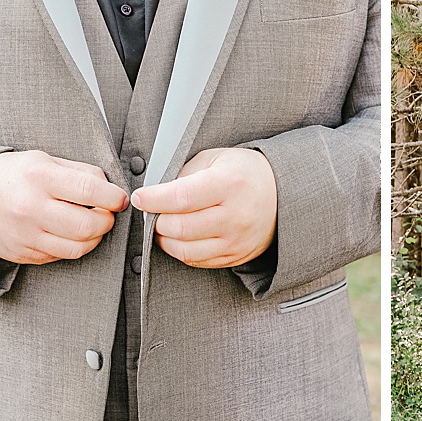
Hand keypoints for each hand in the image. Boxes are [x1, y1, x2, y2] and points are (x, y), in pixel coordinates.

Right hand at [0, 150, 128, 264]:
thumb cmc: (15, 176)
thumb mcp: (44, 160)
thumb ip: (80, 172)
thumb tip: (112, 189)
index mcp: (38, 176)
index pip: (89, 190)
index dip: (113, 197)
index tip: (119, 199)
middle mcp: (30, 207)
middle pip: (87, 225)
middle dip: (107, 221)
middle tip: (106, 214)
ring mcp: (24, 234)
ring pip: (78, 247)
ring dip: (94, 238)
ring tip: (91, 225)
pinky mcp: (22, 253)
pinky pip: (60, 256)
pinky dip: (72, 246)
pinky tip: (67, 233)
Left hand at [130, 147, 276, 268]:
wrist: (282, 195)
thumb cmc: (243, 173)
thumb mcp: (215, 159)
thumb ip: (183, 174)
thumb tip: (152, 192)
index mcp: (230, 184)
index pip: (181, 198)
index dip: (153, 199)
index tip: (139, 197)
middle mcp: (236, 215)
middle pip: (179, 227)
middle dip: (157, 220)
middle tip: (153, 211)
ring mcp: (237, 240)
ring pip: (185, 250)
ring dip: (165, 239)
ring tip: (164, 225)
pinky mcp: (236, 256)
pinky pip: (197, 261)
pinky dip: (181, 249)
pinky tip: (181, 236)